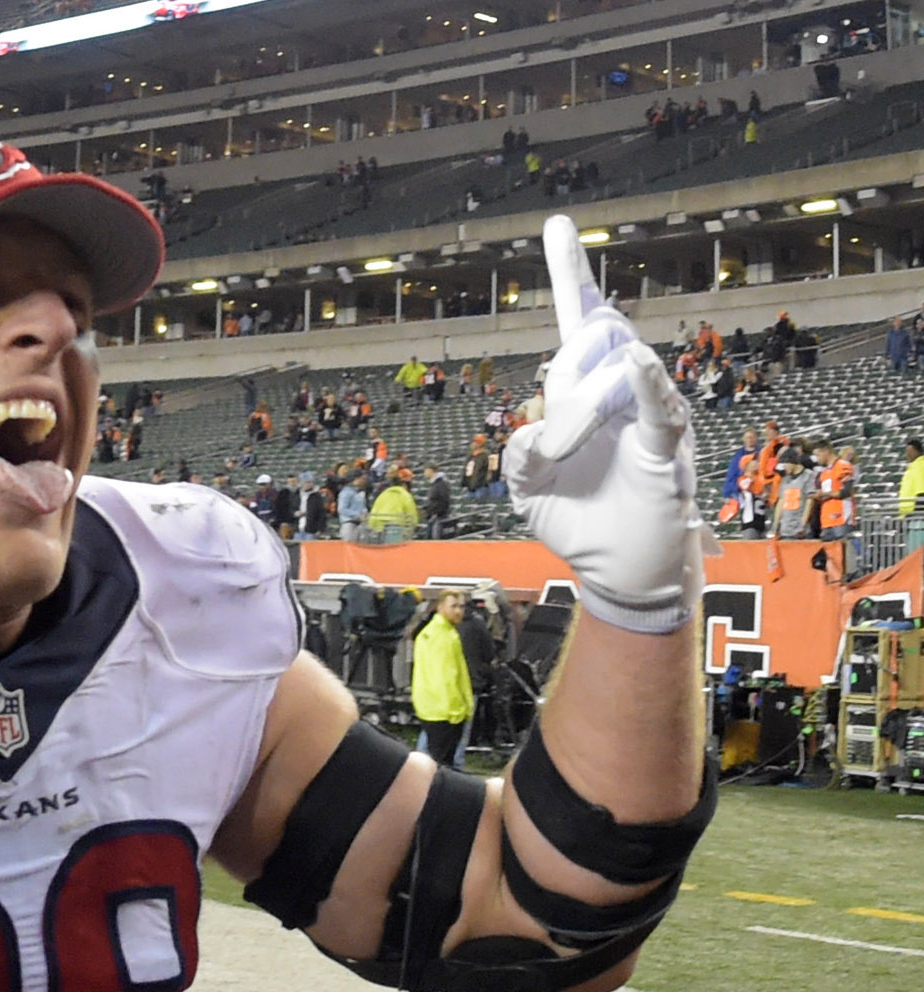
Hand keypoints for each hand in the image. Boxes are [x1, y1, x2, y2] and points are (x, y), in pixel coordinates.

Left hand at [503, 216, 716, 633]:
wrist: (617, 570)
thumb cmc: (579, 522)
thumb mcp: (528, 488)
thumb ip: (519, 452)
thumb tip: (530, 427)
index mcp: (588, 397)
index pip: (580, 327)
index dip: (571, 277)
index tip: (558, 227)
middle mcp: (622, 394)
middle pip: (590, 342)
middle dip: (563, 379)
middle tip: (553, 442)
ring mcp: (647, 415)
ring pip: (613, 368)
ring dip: (580, 408)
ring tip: (567, 450)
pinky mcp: (666, 446)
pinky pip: (657, 404)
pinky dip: (645, 382)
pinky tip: (637, 362)